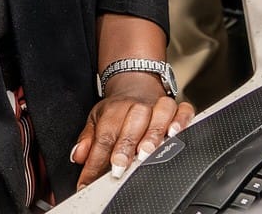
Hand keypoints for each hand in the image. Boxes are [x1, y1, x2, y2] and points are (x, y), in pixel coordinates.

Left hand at [70, 74, 194, 190]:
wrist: (136, 81)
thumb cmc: (117, 108)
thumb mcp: (96, 119)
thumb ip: (87, 139)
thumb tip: (78, 156)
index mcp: (115, 110)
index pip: (104, 136)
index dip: (96, 161)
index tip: (89, 181)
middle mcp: (138, 107)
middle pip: (132, 124)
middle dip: (125, 147)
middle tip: (119, 166)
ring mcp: (158, 106)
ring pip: (159, 115)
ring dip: (152, 134)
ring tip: (146, 153)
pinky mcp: (177, 108)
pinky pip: (183, 110)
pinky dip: (181, 121)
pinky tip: (175, 134)